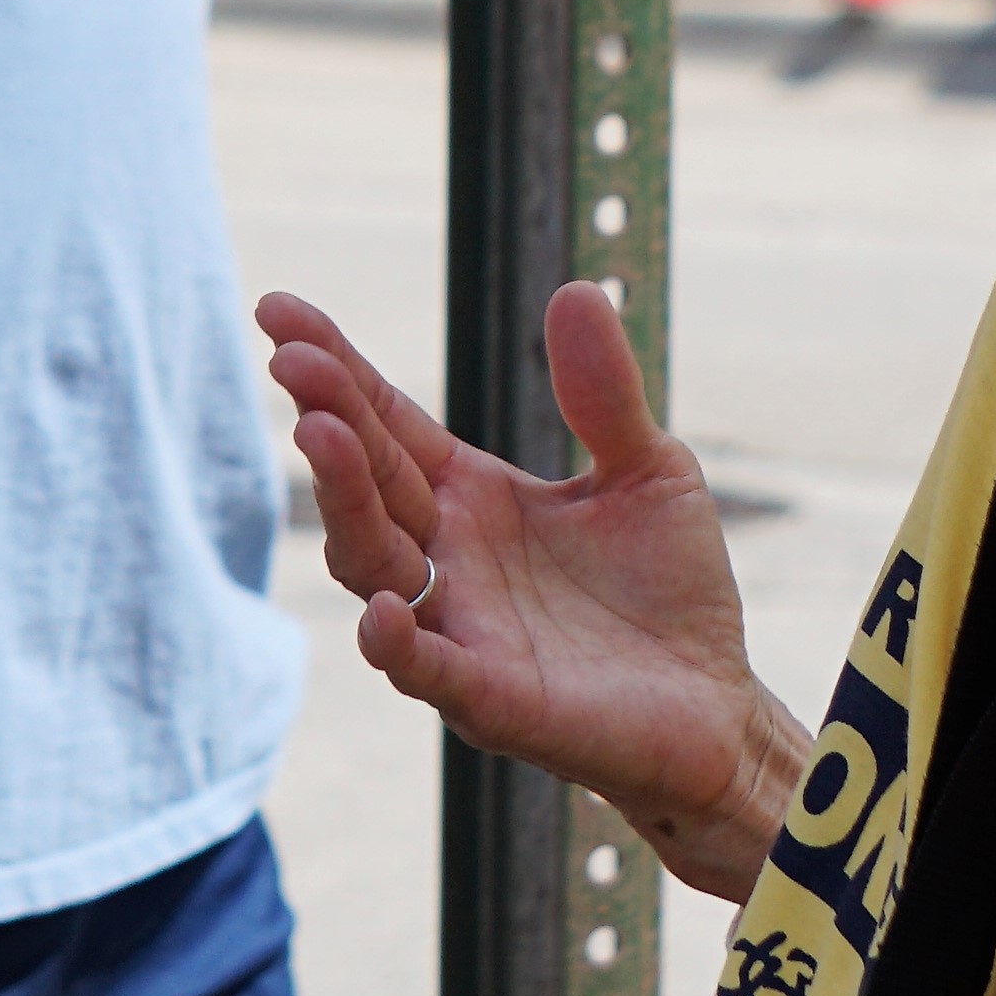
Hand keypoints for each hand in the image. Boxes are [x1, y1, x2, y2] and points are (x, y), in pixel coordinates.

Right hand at [263, 281, 795, 900]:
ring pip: (372, 562)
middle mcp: (447, 558)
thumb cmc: (669, 592)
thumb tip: (576, 290)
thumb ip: (605, 395)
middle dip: (328, 419)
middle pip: (368, 480)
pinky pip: (424, 668)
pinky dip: (394, 642)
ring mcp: (459, 627)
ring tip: (321, 434)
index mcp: (472, 497)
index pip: (388, 421)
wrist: (717, 705)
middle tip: (293, 362)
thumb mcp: (650, 471)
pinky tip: (378, 607)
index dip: (335, 367)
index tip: (278, 311)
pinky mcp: (490, 698)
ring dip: (343, 501)